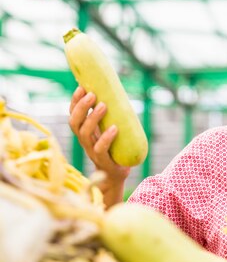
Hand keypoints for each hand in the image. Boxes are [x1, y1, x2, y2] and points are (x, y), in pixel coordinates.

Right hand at [69, 86, 129, 205]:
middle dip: (81, 107)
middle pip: (75, 123)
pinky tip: (114, 128)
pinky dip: (106, 138)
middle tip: (92, 94)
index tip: (81, 87)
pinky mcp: (103, 161)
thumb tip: (117, 90)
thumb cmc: (113, 146)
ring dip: (93, 118)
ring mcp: (92, 151)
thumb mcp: (108, 128)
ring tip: (104, 105)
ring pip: (85, 134)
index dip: (75, 101)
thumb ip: (110, 114)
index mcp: (84, 131)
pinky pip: (100, 149)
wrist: (115, 174)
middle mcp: (84, 140)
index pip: (73, 114)